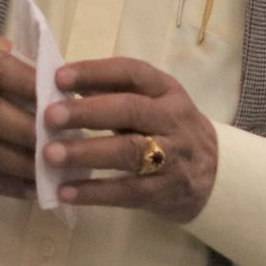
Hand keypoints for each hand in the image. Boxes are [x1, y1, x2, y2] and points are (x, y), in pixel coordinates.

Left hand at [41, 57, 218, 222]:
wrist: (216, 176)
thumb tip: (59, 86)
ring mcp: (172, 157)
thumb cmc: (168, 130)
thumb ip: (114, 93)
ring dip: (87, 153)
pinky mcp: (165, 192)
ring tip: (50, 155)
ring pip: (130, 152)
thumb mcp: (152, 103)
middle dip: (87, 112)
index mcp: (166, 90)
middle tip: (49, 116)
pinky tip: (64, 191)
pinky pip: (127, 191)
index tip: (58, 77)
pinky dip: (94, 192)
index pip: (131, 73)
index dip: (95, 72)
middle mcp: (172, 119)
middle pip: (131, 111)